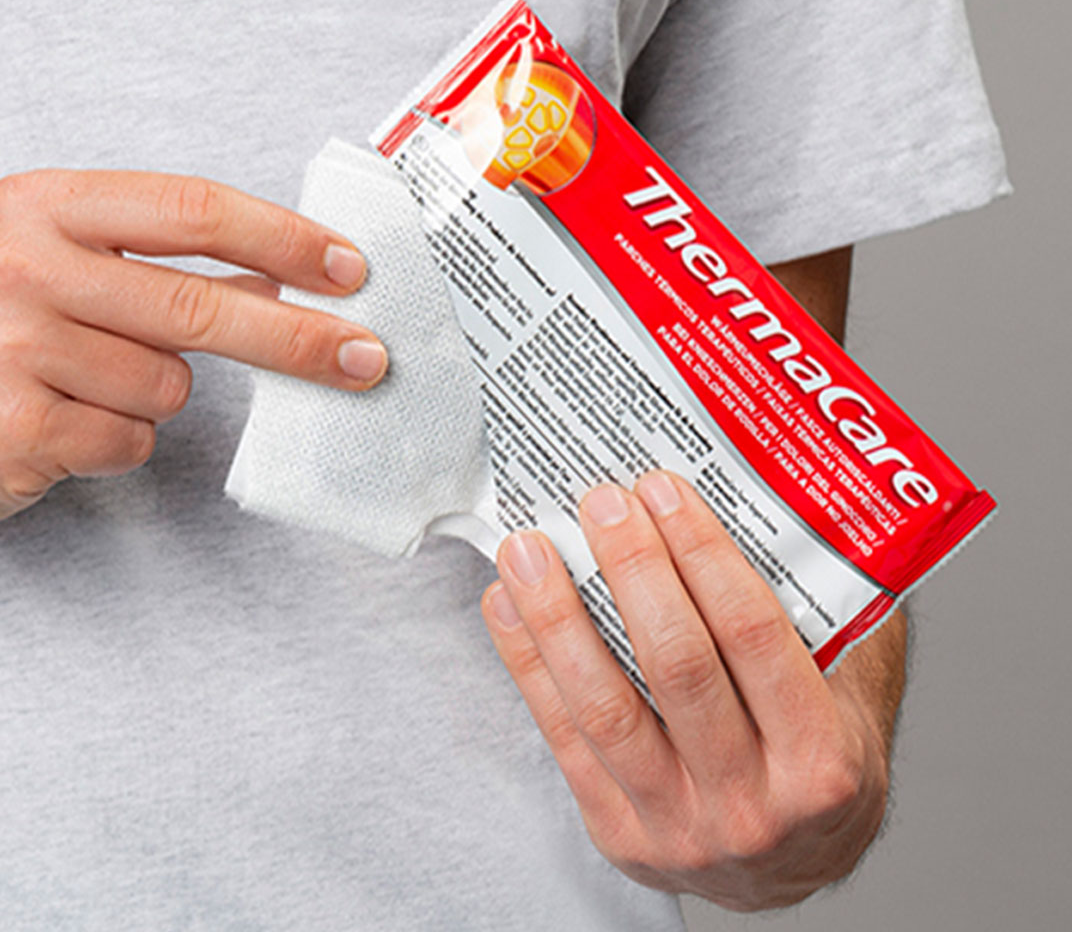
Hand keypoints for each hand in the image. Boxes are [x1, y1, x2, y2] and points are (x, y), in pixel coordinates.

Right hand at [0, 170, 386, 523]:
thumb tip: (293, 278)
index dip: (285, 239)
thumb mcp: (67, 261)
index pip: (193, 210)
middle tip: (366, 359)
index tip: (350, 269)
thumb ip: (167, 261)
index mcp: (43, 206)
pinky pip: (132, 440)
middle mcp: (21, 266)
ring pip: (169, 386)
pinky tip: (68, 424)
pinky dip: (120, 440)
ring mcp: (11, 349)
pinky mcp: (14, 427)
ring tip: (90, 385)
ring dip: (156, 397)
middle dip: (300, 340)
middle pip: (201, 304)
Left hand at [481, 471, 898, 910]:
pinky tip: (507, 606)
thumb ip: (824, 609)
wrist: (791, 868)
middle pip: (676, 664)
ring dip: (557, 617)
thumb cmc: (820, 761)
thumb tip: (768, 498)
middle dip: (632, 570)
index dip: (703, 553)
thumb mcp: (852, 689)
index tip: (663, 491)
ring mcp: (678, 827)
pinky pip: (563, 739)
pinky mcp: (617, 834)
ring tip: (528, 550)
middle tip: (601, 504)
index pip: (752, 634)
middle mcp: (752, 804)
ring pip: (604, 707)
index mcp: (823, 761)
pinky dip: (528, 665)